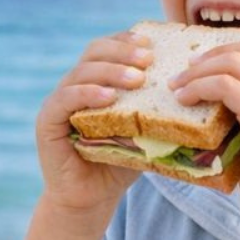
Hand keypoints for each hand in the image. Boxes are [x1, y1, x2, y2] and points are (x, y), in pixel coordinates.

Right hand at [36, 29, 153, 221]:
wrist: (90, 199)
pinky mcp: (48, 122)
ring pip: (82, 72)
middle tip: (149, 59)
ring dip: (111, 72)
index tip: (152, 43)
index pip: (108, 48)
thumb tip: (191, 94)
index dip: (127, 40)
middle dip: (123, 51)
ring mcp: (59, 101)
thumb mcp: (142, 133)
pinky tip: (108, 97)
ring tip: (137, 79)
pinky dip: (87, 94)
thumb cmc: (119, 165)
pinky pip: (65, 99)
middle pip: (94, 52)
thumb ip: (155, 111)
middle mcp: (74, 85)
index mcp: (96, 81)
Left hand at [167, 35, 239, 233]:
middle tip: (183, 74)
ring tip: (177, 88)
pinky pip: (226, 86)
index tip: (202, 66)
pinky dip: (200, 88)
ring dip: (198, 72)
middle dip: (210, 56)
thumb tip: (205, 111)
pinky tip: (185, 100)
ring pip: (233, 64)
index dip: (229, 50)